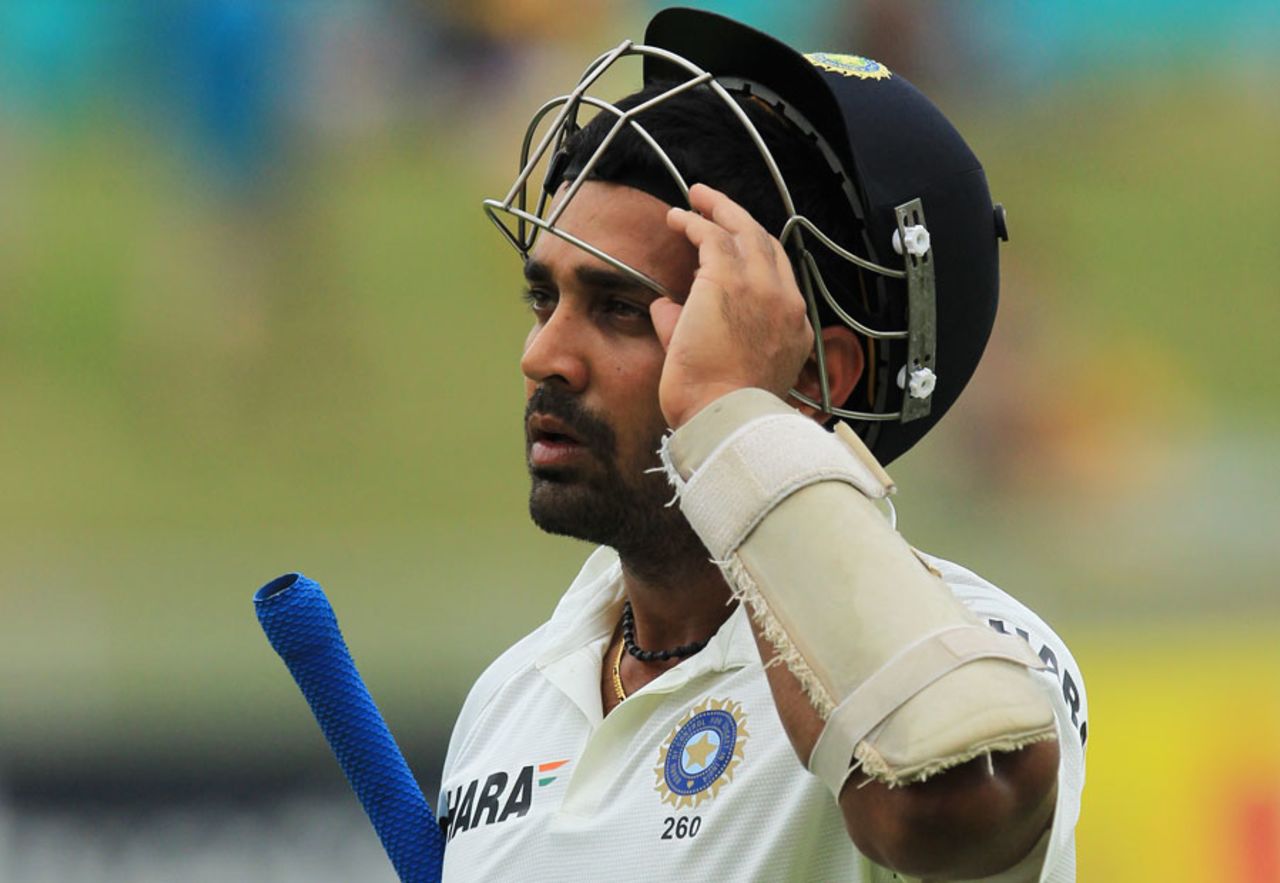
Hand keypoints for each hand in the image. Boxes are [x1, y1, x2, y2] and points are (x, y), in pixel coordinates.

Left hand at [651, 184, 814, 427]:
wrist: (725, 417)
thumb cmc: (722, 407)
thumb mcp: (727, 367)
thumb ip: (695, 329)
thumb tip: (665, 306)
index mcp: (795, 327)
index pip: (780, 276)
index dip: (758, 255)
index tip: (736, 246)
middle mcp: (785, 302)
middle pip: (767, 244)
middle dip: (741, 220)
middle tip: (716, 205)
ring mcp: (760, 287)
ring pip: (743, 231)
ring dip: (718, 210)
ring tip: (697, 198)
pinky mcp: (727, 280)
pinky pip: (711, 236)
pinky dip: (694, 222)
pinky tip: (677, 218)